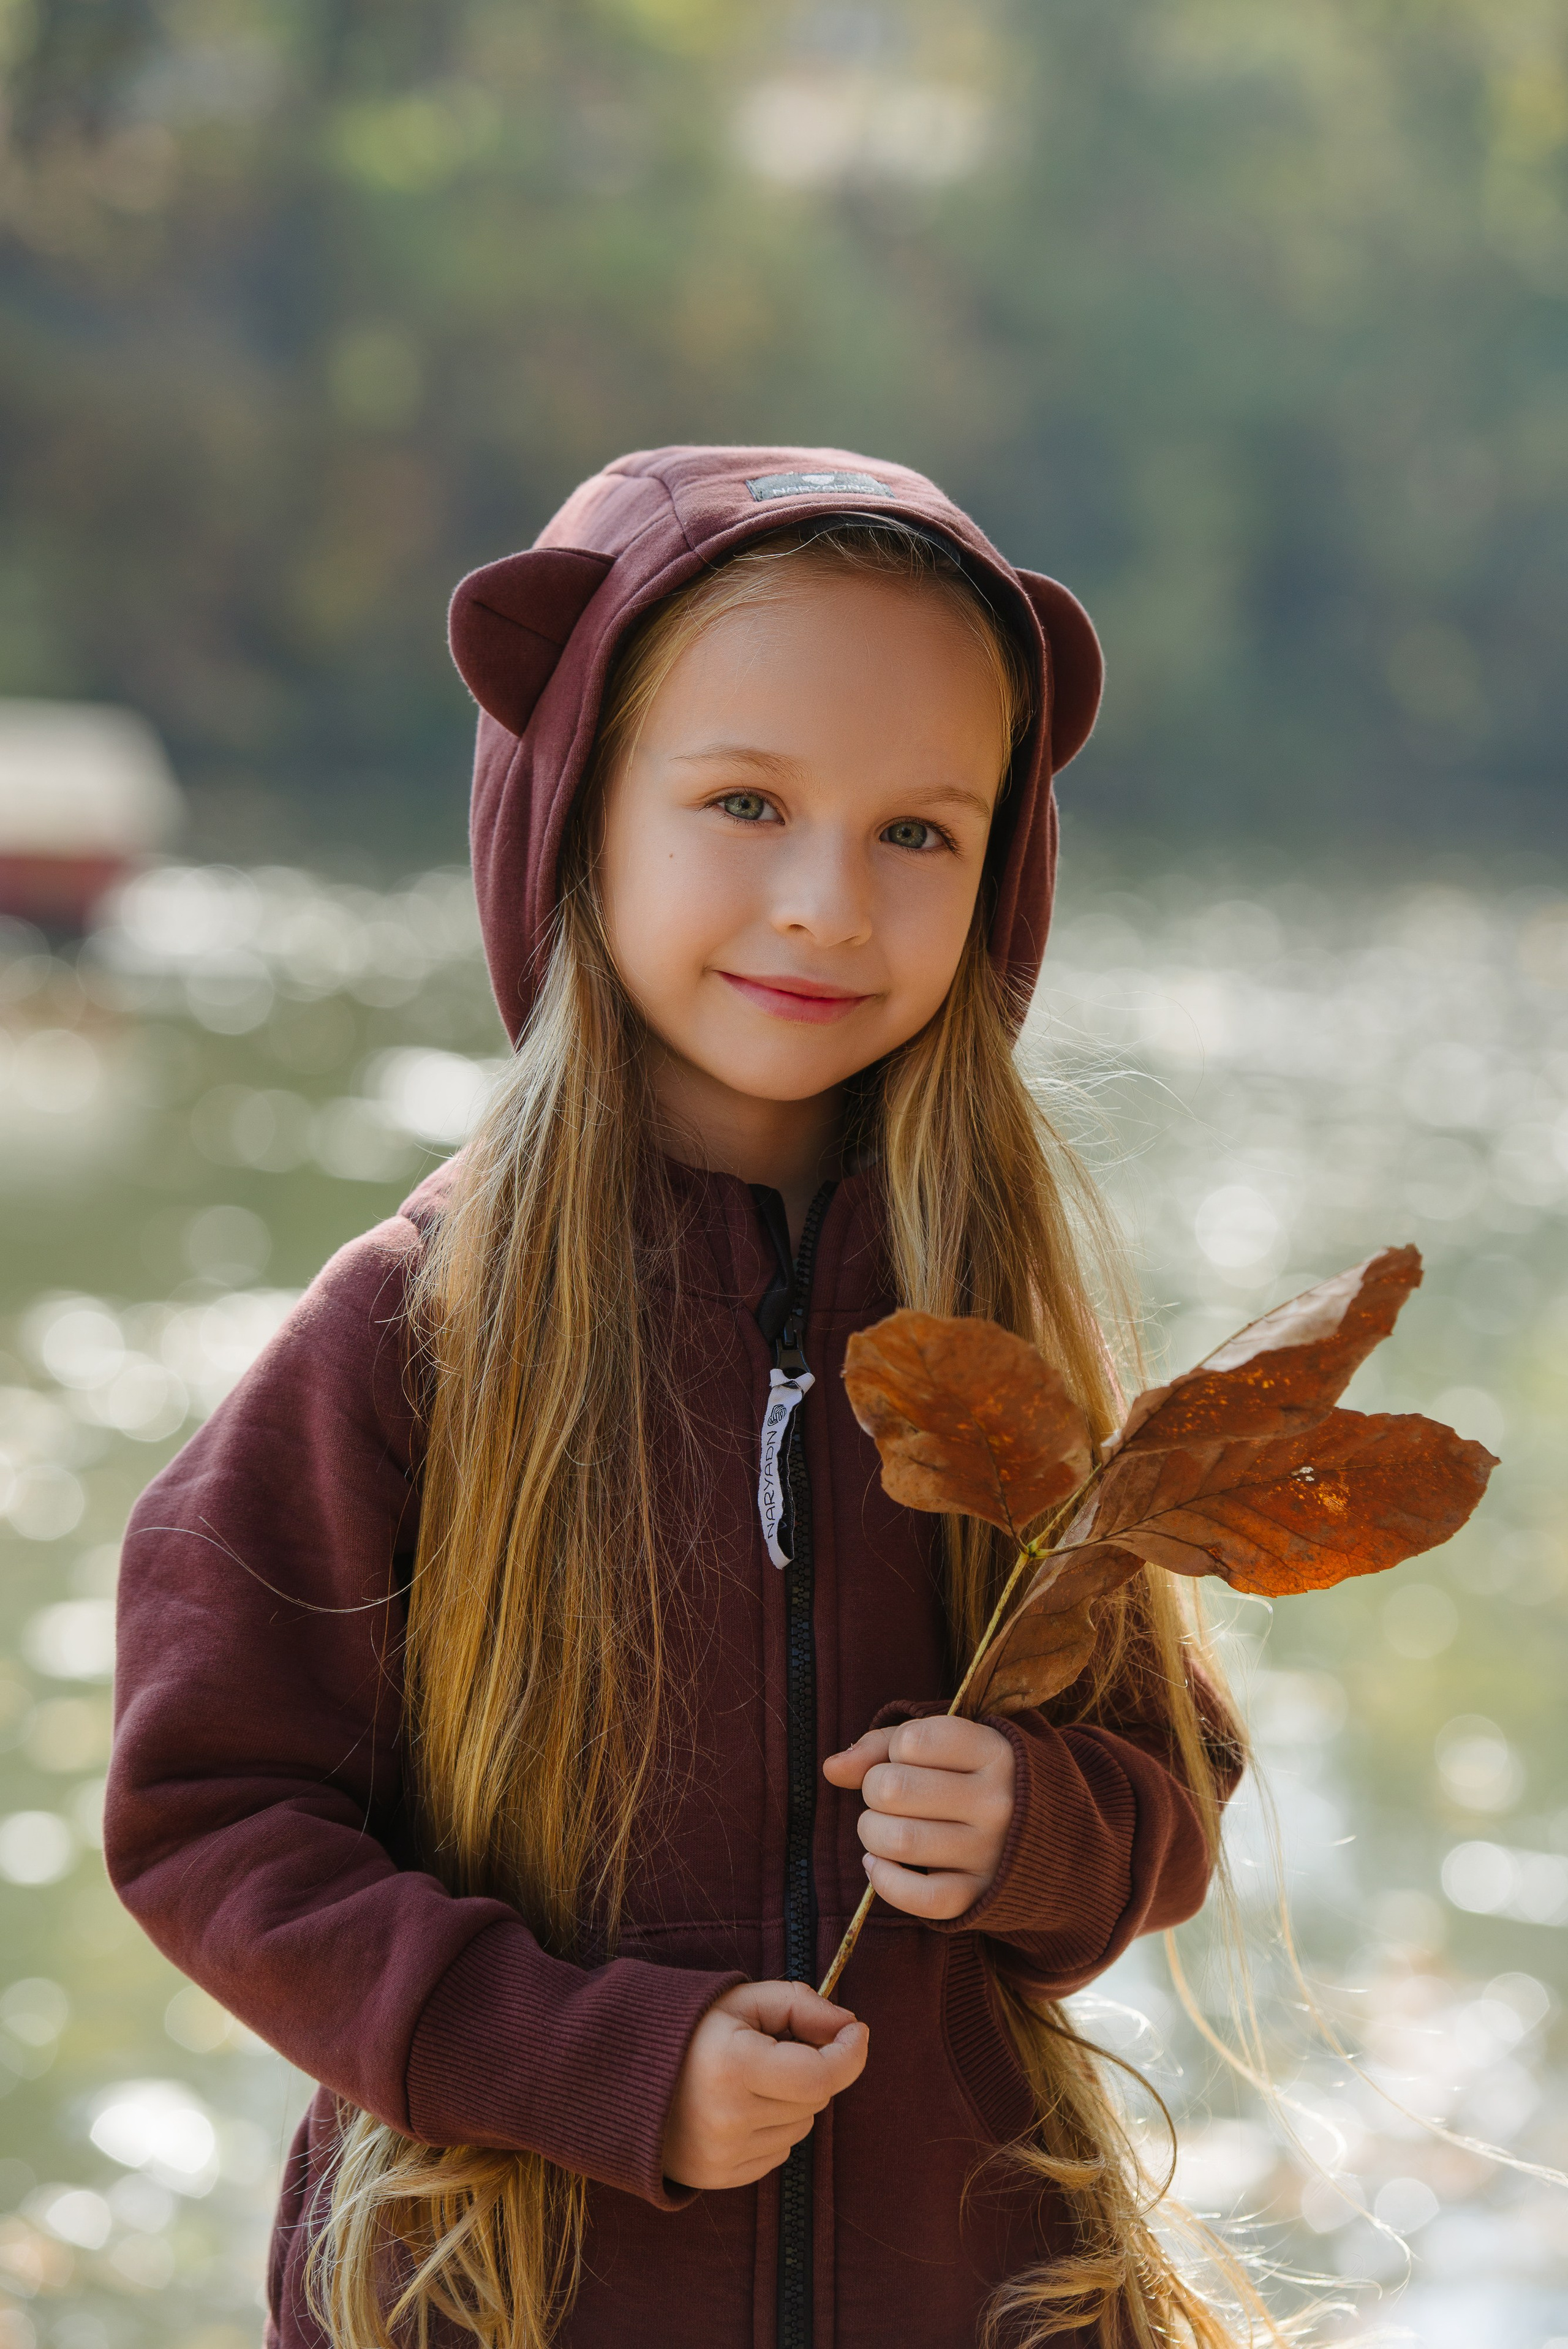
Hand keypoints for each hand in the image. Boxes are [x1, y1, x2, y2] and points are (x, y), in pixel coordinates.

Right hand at [662, 1980, 867, 2191]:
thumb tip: (849, 2025)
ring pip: (801, 2127)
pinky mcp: (718, 2178)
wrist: (623, 2076)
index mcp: (733, 2067)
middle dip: (811, 2068)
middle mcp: (729, 2119)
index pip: (820, 2076)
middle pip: (814, 2099)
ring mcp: (723, 2156)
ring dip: (791, 2100)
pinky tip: (739, 2105)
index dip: (849, 2053)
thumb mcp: (740, 1999)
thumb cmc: (688, 2029)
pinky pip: (778, 2152)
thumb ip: (801, 2004)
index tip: (856, 2030)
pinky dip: (773, 2126)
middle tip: (778, 2046)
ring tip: (749, 2077)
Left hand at [822, 1715, 1014, 1920]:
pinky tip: (878, 1865)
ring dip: (872, 1833)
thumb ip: (885, 1744)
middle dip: (873, 1791)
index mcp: (994, 1752)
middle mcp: (998, 1802)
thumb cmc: (978, 1776)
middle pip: (894, 1790)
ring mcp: (991, 1853)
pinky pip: (918, 1897)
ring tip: (882, 1828)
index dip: (893, 1749)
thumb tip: (832, 1768)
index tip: (907, 1759)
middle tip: (887, 1798)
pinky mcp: (979, 1895)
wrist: (1050, 1838)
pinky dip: (884, 1881)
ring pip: (899, 1841)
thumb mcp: (947, 1743)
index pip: (914, 1739)